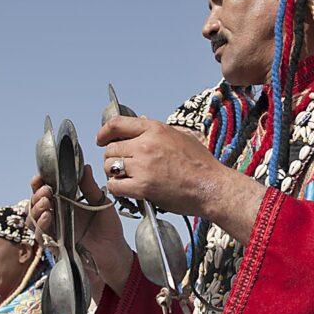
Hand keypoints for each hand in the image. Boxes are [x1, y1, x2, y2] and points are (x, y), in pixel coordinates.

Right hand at [30, 164, 125, 254]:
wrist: (115, 251)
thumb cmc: (108, 227)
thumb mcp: (101, 203)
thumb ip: (90, 187)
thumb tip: (84, 166)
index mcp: (64, 204)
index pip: (45, 191)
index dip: (39, 183)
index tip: (40, 175)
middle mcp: (56, 217)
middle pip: (35, 204)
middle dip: (36, 195)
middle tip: (46, 189)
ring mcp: (54, 231)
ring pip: (33, 220)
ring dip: (35, 209)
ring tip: (45, 201)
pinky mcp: (55, 245)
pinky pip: (41, 236)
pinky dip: (41, 225)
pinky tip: (47, 216)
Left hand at [98, 116, 228, 217]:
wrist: (212, 187)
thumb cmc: (201, 165)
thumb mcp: (182, 136)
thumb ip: (158, 132)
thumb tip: (141, 125)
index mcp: (155, 129)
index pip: (117, 124)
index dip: (104, 132)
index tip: (101, 139)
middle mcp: (146, 145)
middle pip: (111, 149)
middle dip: (113, 158)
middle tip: (122, 166)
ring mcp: (143, 166)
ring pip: (110, 167)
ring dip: (114, 174)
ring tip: (126, 178)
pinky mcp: (142, 187)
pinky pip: (114, 185)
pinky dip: (117, 188)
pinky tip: (127, 189)